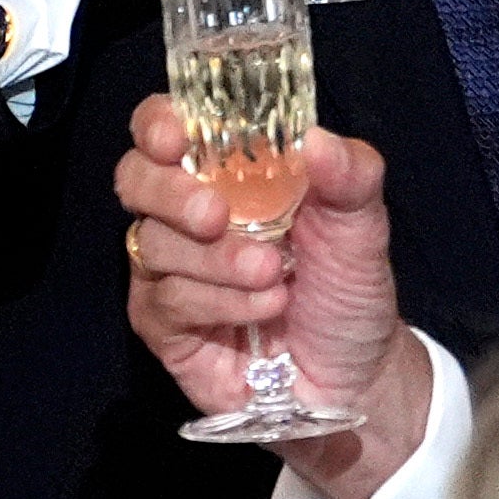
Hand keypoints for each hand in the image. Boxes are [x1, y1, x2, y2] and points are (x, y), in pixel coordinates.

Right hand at [113, 100, 426, 498]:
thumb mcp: (363, 226)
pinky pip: (168, 300)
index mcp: (226, 174)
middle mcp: (187, 214)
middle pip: (136, 179)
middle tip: (217, 217)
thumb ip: (350, 175)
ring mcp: (170, 270)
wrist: (355, 376)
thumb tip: (315, 138)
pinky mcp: (164, 323)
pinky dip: (221, 301)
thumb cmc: (348, 290)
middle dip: (172, 194)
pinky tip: (266, 308)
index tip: (177, 137)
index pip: (166, 128)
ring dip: (218, 260)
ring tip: (274, 276)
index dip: (158, 123)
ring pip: (156, 244)